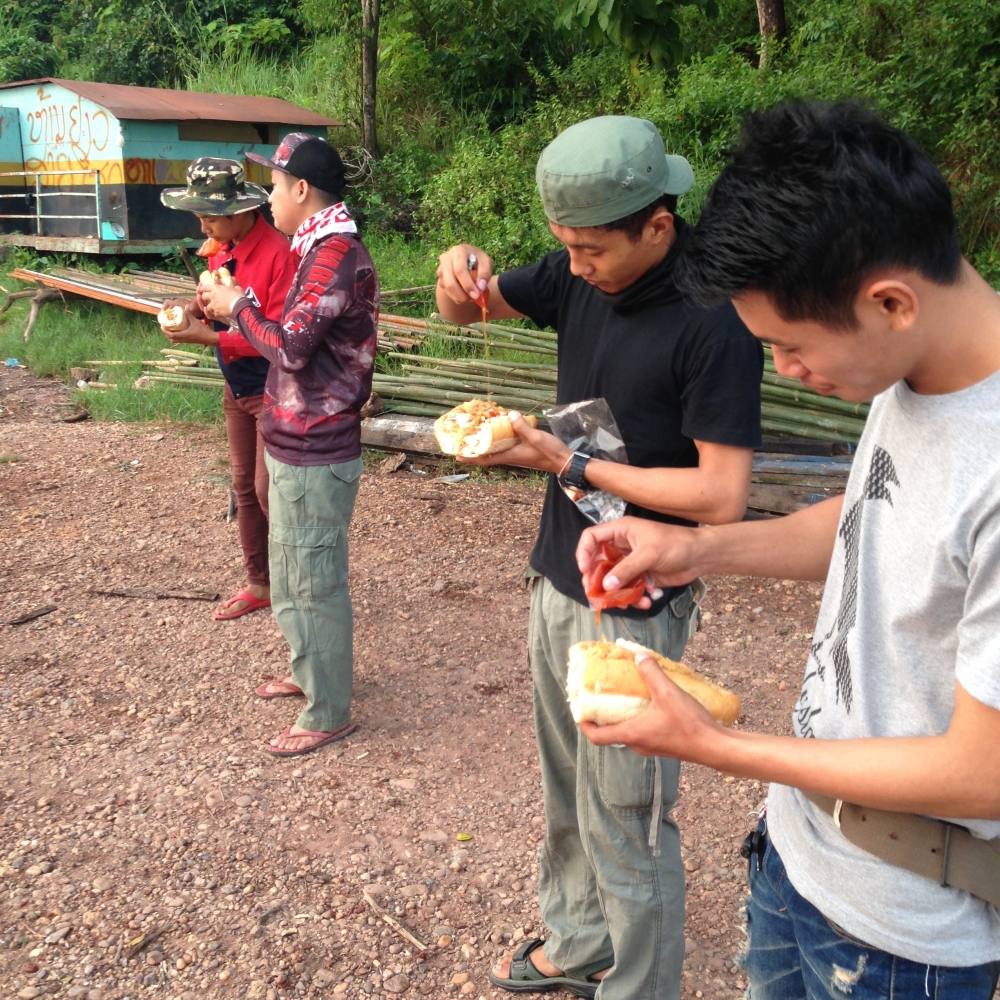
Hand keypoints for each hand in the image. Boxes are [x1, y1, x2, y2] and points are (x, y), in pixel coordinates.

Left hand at [162, 316, 217, 346]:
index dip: (165, 331)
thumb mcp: (196, 321)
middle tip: (164, 326)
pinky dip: (175, 336)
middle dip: (166, 333)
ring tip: (169, 328)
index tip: (162, 325)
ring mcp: (186, 341)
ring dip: (170, 335)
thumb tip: (185, 306)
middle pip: (171, 339)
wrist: (211, 339)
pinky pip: (179, 340)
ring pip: (174, 340)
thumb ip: (189, 314)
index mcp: (184, 335)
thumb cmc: (204, 331)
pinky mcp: (189, 341)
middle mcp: (184, 339)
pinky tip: (177, 330)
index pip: (171, 335)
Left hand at [200, 282, 244, 321]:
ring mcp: (213, 305)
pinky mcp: (216, 312)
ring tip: (212, 307)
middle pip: (203, 296)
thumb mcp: (236, 288)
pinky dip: (212, 313)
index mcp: (216, 288)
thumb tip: (234, 283)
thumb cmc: (239, 296)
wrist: (240, 306)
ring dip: (208, 307)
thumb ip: (233, 285)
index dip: (201, 288)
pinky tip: (214, 313)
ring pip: (206, 306)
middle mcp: (213, 296)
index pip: (204, 287)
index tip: (201, 289)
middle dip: (204, 297)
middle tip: (206, 298)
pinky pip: (211, 314)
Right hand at [436, 244, 492, 306]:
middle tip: (474, 299)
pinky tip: (465, 293)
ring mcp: (441, 269)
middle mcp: (446, 259)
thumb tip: (480, 288)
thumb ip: (485, 273)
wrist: (467, 260)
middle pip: (450, 282)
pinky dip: (457, 297)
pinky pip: (447, 292)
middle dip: (462, 294)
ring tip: (472, 296)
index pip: (460, 270)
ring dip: (460, 297)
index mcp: (459, 251)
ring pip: (447, 289)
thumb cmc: (478, 261)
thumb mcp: (486, 262)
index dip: (467, 285)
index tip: (476, 295)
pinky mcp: (440, 279)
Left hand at [458, 412, 568, 471]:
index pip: (485, 460)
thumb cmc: (549, 453)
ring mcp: (516, 454)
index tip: (458, 456)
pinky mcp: (523, 450)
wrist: (564, 461)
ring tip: (479, 431)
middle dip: (476, 448)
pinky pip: (507, 444)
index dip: (471, 458)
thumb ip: (522, 427)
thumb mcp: (535, 438)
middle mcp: (510, 456)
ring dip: (487, 442)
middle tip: (465, 439)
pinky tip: (502, 428)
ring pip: (497, 448)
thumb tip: (510, 415)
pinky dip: (501, 438)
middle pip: (488, 454)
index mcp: (510, 456)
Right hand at [576, 517, 701, 591]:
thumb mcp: (649, 554)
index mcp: (621, 531)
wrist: (701, 556)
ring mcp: (631, 563)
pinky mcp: (641, 576)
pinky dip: (633, 598)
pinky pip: (628, 589)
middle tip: (595, 595)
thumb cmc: (676, 544)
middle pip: (598, 563)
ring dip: (615, 594)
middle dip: (596, 580)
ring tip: (622, 605)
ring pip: (612, 580)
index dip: (583, 553)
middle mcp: (622, 546)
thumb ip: (627, 570)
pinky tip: (645, 602)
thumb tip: (606, 586)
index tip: (584, 570)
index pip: (591, 538)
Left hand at [581, 657, 719, 761]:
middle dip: (604, 716)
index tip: (579, 712)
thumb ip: (651, 672)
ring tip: (626, 696)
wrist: (715, 747)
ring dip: (623, 716)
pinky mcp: (664, 745)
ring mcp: (651, 746)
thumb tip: (638, 656)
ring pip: (629, 732)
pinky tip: (651, 703)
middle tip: (602, 697)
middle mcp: (638, 744)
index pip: (597, 737)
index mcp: (631, 734)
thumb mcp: (667, 693)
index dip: (584, 725)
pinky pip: (644, 732)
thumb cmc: (688, 724)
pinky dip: (640, 718)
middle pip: (611, 733)